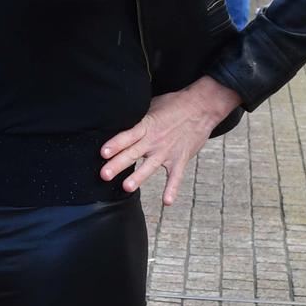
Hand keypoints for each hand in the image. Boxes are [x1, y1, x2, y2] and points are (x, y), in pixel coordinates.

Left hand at [100, 77, 241, 206]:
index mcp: (146, 125)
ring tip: (126, 187)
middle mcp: (154, 140)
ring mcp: (167, 151)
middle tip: (104, 175)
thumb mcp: (152, 106)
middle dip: (118, 164)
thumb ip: (138, 117)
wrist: (202, 106)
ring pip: (150, 166)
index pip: (127, 136)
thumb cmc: (175, 104)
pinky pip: (176, 176)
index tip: (103, 153)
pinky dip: (172, 189)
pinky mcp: (180, 158)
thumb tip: (119, 120)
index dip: (115, 144)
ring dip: (138, 177)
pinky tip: (167, 202)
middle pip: (133, 153)